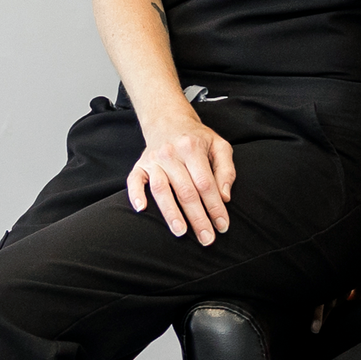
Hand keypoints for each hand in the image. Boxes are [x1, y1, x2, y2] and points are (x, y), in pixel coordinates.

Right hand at [127, 113, 235, 243]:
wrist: (169, 120)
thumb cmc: (197, 138)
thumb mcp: (219, 145)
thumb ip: (226, 169)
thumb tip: (225, 197)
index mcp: (192, 148)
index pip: (206, 183)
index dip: (215, 206)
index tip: (222, 226)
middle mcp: (171, 153)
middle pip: (186, 191)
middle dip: (198, 218)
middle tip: (207, 239)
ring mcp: (153, 159)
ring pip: (161, 189)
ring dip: (170, 213)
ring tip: (180, 232)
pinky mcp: (140, 165)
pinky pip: (134, 181)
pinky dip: (136, 195)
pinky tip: (142, 210)